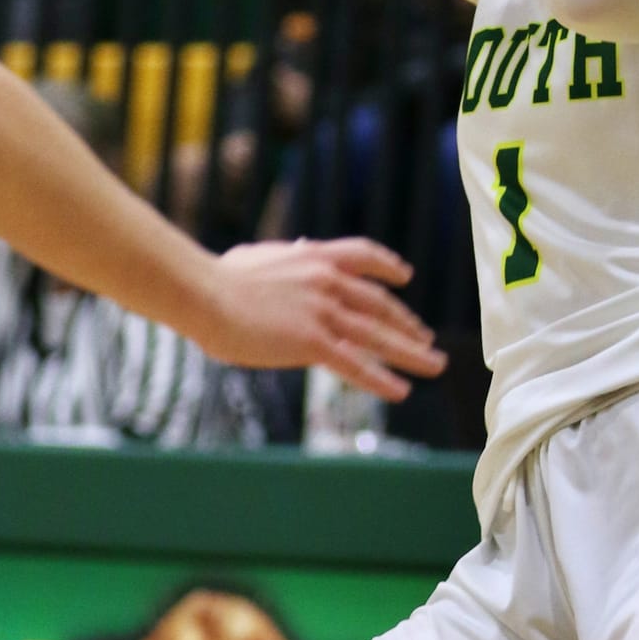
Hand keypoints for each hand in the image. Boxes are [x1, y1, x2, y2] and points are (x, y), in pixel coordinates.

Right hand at [202, 237, 445, 400]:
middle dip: (407, 322)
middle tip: (426, 337)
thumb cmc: (216, 278)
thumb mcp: (258, 255)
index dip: (388, 266)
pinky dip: (381, 380)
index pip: (363, 256)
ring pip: (379, 336)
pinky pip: (356, 365)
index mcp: (314, 258)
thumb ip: (287, 255)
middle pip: (380, 304)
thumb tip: (303, 249)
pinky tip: (401, 391)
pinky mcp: (312, 342)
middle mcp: (328, 282)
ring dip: (412, 353)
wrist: (203, 294)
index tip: (404, 277)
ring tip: (435, 365)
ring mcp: (323, 312)